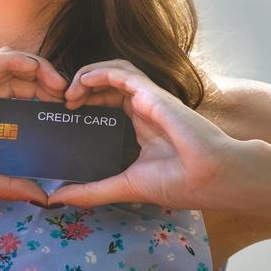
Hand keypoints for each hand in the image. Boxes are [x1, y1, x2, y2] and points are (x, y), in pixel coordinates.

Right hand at [0, 47, 69, 201]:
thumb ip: (5, 183)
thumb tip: (42, 197)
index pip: (21, 100)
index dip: (46, 104)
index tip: (67, 120)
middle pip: (24, 80)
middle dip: (52, 87)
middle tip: (73, 103)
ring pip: (16, 64)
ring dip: (43, 70)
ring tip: (64, 88)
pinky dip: (23, 61)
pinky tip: (42, 74)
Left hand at [52, 60, 252, 210]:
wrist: (214, 178)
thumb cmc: (181, 183)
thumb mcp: (125, 186)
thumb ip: (92, 191)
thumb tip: (56, 199)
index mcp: (140, 128)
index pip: (107, 105)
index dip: (84, 105)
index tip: (63, 119)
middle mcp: (143, 110)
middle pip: (105, 87)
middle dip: (79, 90)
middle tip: (59, 105)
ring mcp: (148, 99)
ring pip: (112, 72)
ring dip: (85, 77)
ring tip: (67, 94)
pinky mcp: (152, 93)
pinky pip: (121, 71)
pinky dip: (97, 72)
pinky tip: (80, 84)